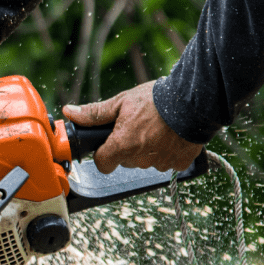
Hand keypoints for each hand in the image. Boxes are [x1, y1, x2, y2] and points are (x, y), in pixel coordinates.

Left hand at [62, 80, 202, 173]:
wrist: (194, 101)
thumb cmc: (156, 100)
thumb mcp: (121, 102)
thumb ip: (94, 113)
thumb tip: (69, 112)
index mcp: (122, 145)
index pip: (102, 163)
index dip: (103, 153)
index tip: (108, 143)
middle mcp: (140, 159)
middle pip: (124, 160)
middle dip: (126, 147)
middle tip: (137, 127)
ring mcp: (160, 163)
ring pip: (144, 161)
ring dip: (147, 149)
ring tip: (155, 128)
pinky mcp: (179, 164)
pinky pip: (166, 162)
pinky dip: (166, 152)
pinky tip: (170, 136)